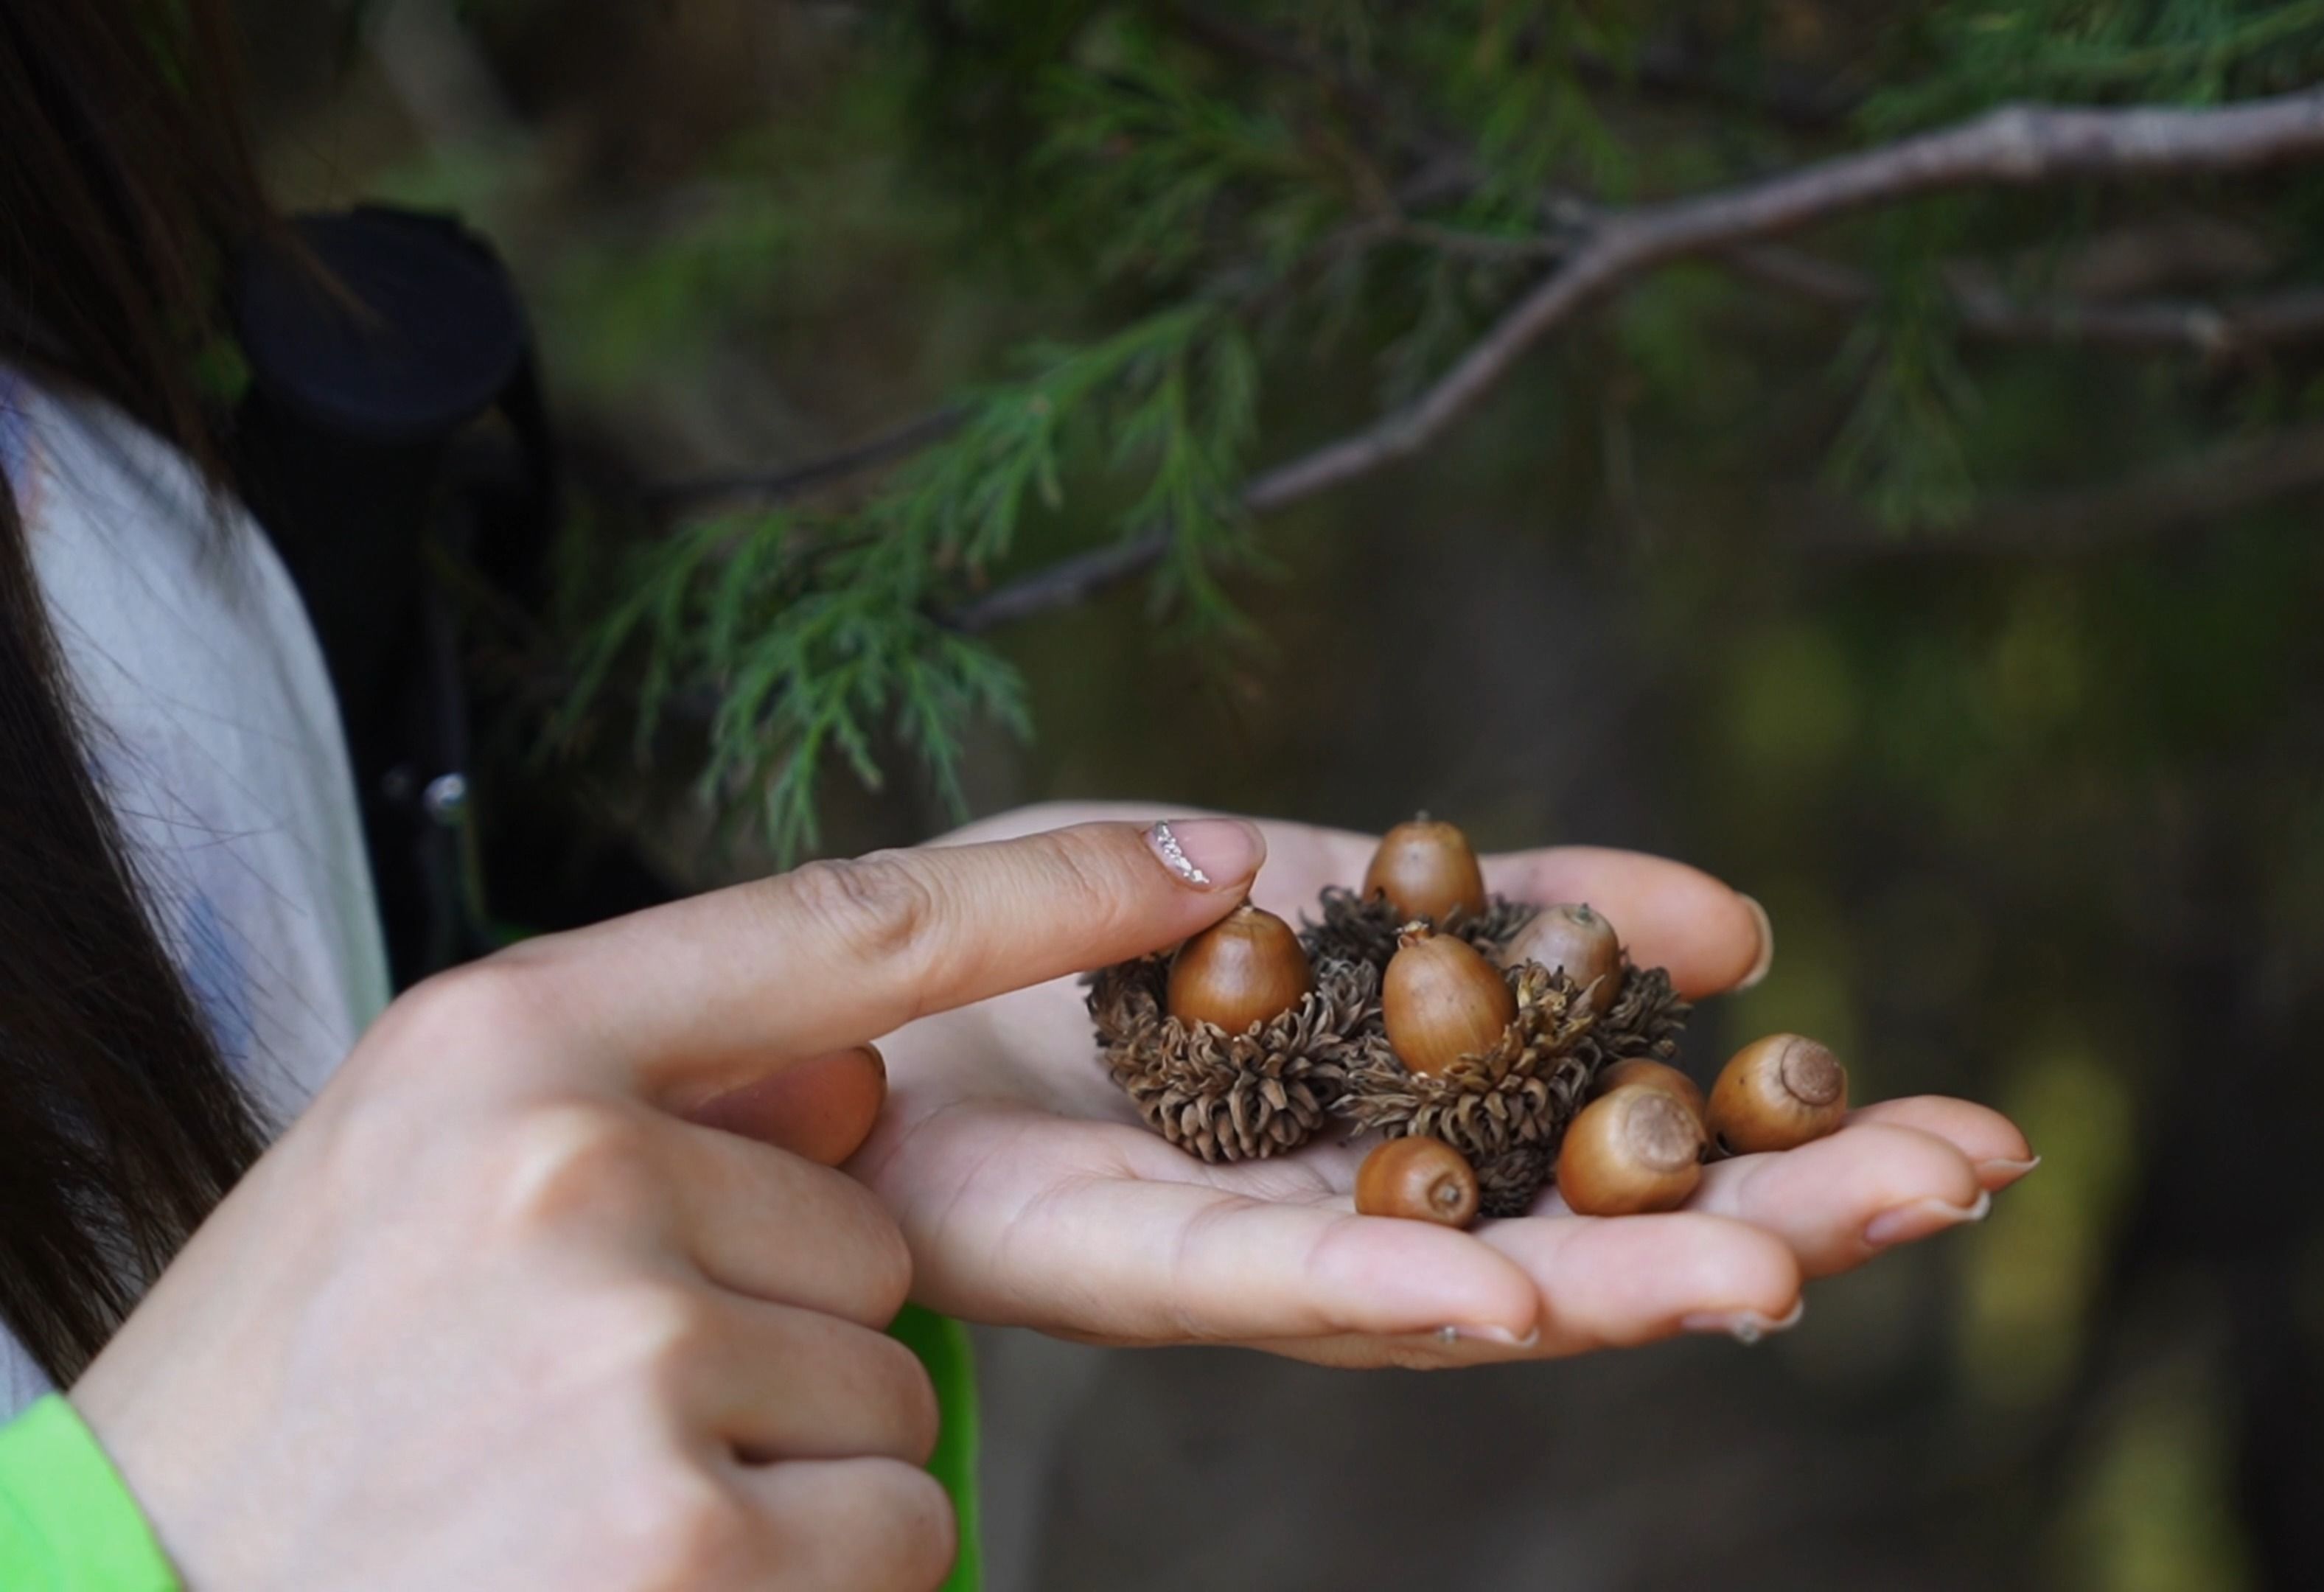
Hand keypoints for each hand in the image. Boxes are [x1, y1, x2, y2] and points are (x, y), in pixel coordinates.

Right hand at [72, 829, 1230, 1590]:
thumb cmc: (285, 1402)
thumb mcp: (409, 1167)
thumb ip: (636, 1089)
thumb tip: (862, 1079)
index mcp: (501, 1043)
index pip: (846, 925)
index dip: (1051, 890)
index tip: (1198, 858)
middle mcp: (575, 1168)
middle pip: (876, 1232)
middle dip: (786, 1327)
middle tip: (589, 1405)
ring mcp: (634, 1354)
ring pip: (893, 1391)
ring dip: (789, 1466)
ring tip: (587, 1500)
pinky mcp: (687, 1539)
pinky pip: (899, 1528)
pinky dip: (809, 1581)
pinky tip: (636, 1583)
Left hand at [857, 805, 2036, 1367]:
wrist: (851, 977)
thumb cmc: (1076, 934)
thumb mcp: (1325, 880)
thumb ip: (1510, 906)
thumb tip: (1728, 921)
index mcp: (1424, 1129)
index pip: (1643, 1161)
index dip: (1795, 1153)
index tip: (1959, 1129)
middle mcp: (1367, 1215)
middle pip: (1600, 1243)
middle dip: (1777, 1220)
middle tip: (1957, 1182)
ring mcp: (1257, 1258)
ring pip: (1471, 1295)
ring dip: (1626, 1282)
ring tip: (1788, 1260)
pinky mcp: (1130, 1263)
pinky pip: (1279, 1285)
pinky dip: (1402, 1289)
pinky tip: (1521, 1289)